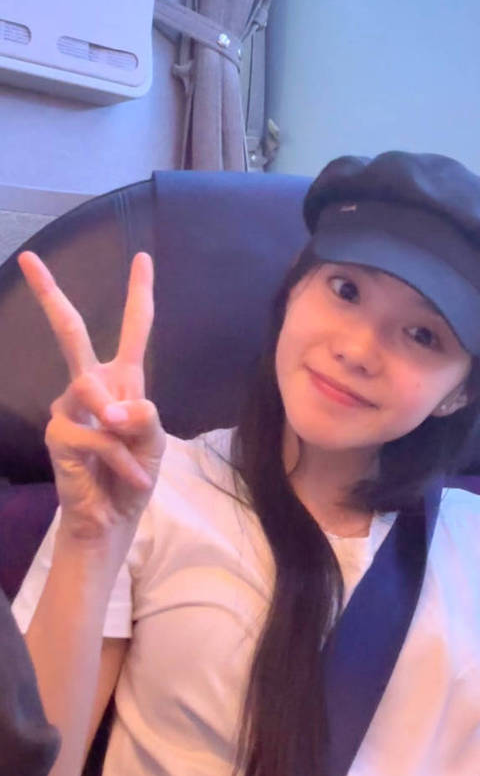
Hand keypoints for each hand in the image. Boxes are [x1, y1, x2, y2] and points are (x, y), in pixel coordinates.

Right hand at [18, 251, 164, 550]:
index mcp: (123, 379)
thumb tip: (112, 409)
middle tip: (29, 258)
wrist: (113, 517)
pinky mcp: (58, 432)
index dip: (139, 294)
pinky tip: (126, 477)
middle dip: (50, 294)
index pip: (134, 329)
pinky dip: (120, 458)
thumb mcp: (155, 441)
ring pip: (95, 393)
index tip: (143, 258)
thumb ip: (143, 415)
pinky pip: (96, 434)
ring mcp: (68, 407)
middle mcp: (91, 385)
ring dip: (125, 433)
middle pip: (70, 332)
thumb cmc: (133, 472)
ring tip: (134, 461)